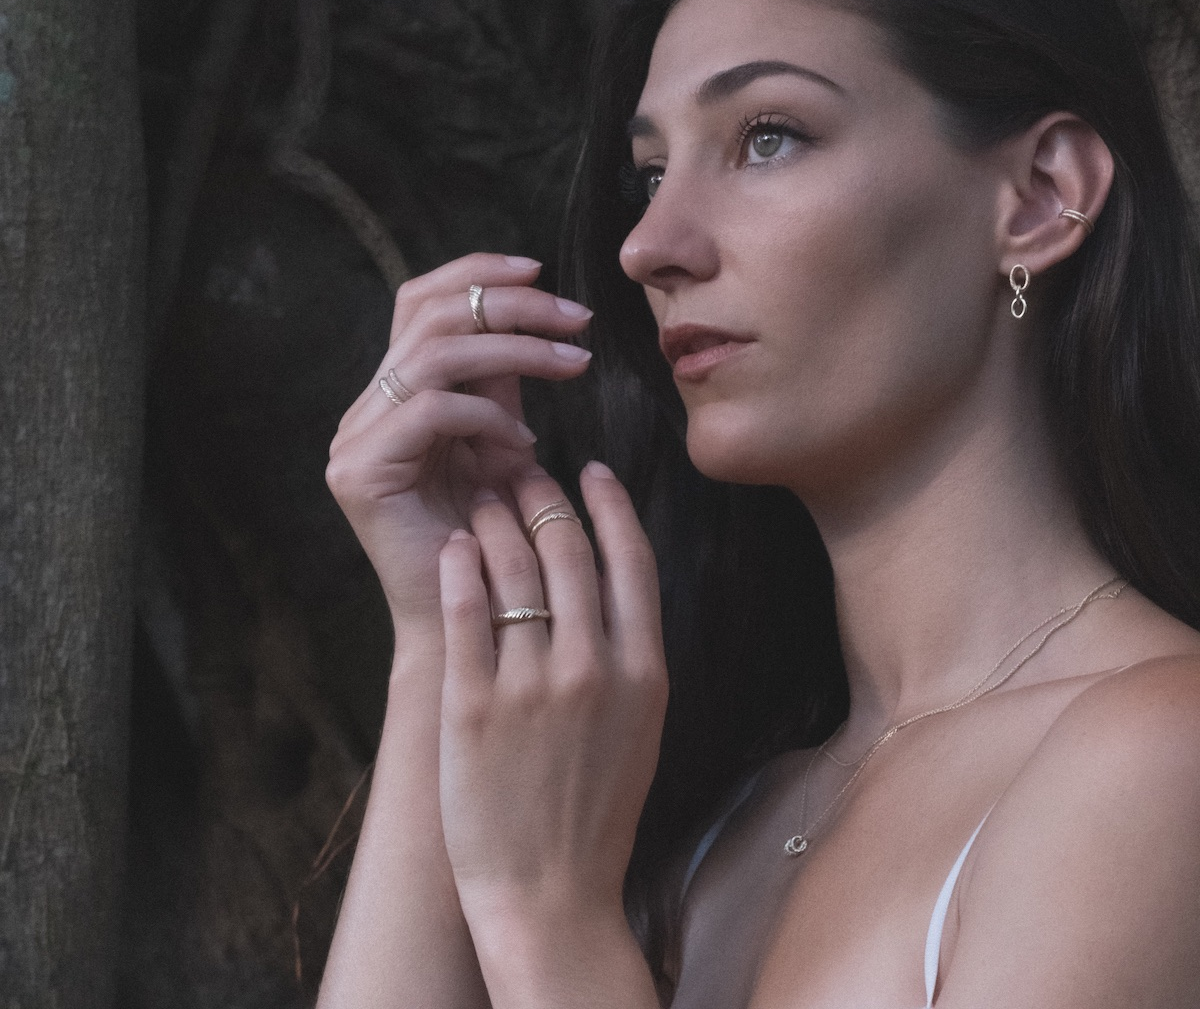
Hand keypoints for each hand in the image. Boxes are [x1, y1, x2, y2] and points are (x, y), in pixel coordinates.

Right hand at [325, 253, 592, 635]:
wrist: (475, 623)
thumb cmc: (497, 537)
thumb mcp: (503, 438)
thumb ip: (504, 380)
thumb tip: (539, 315)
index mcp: (394, 393)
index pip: (420, 301)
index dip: (475, 272)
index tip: (541, 271)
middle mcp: (366, 408)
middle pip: (429, 314)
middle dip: (511, 306)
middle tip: (576, 321)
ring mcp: (355, 438)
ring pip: (434, 354)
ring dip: (515, 350)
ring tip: (573, 365)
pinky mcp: (359, 472)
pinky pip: (431, 411)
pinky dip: (487, 416)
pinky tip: (525, 443)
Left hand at [437, 463, 667, 934]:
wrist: (550, 890)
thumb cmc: (598, 807)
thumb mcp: (643, 726)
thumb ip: (632, 651)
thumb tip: (611, 577)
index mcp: (644, 671)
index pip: (631, 559)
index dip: (611, 503)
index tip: (592, 469)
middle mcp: (592, 668)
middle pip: (568, 551)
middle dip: (543, 497)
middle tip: (522, 473)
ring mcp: (530, 686)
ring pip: (513, 572)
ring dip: (496, 522)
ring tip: (481, 500)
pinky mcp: (472, 706)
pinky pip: (465, 615)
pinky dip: (459, 570)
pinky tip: (453, 546)